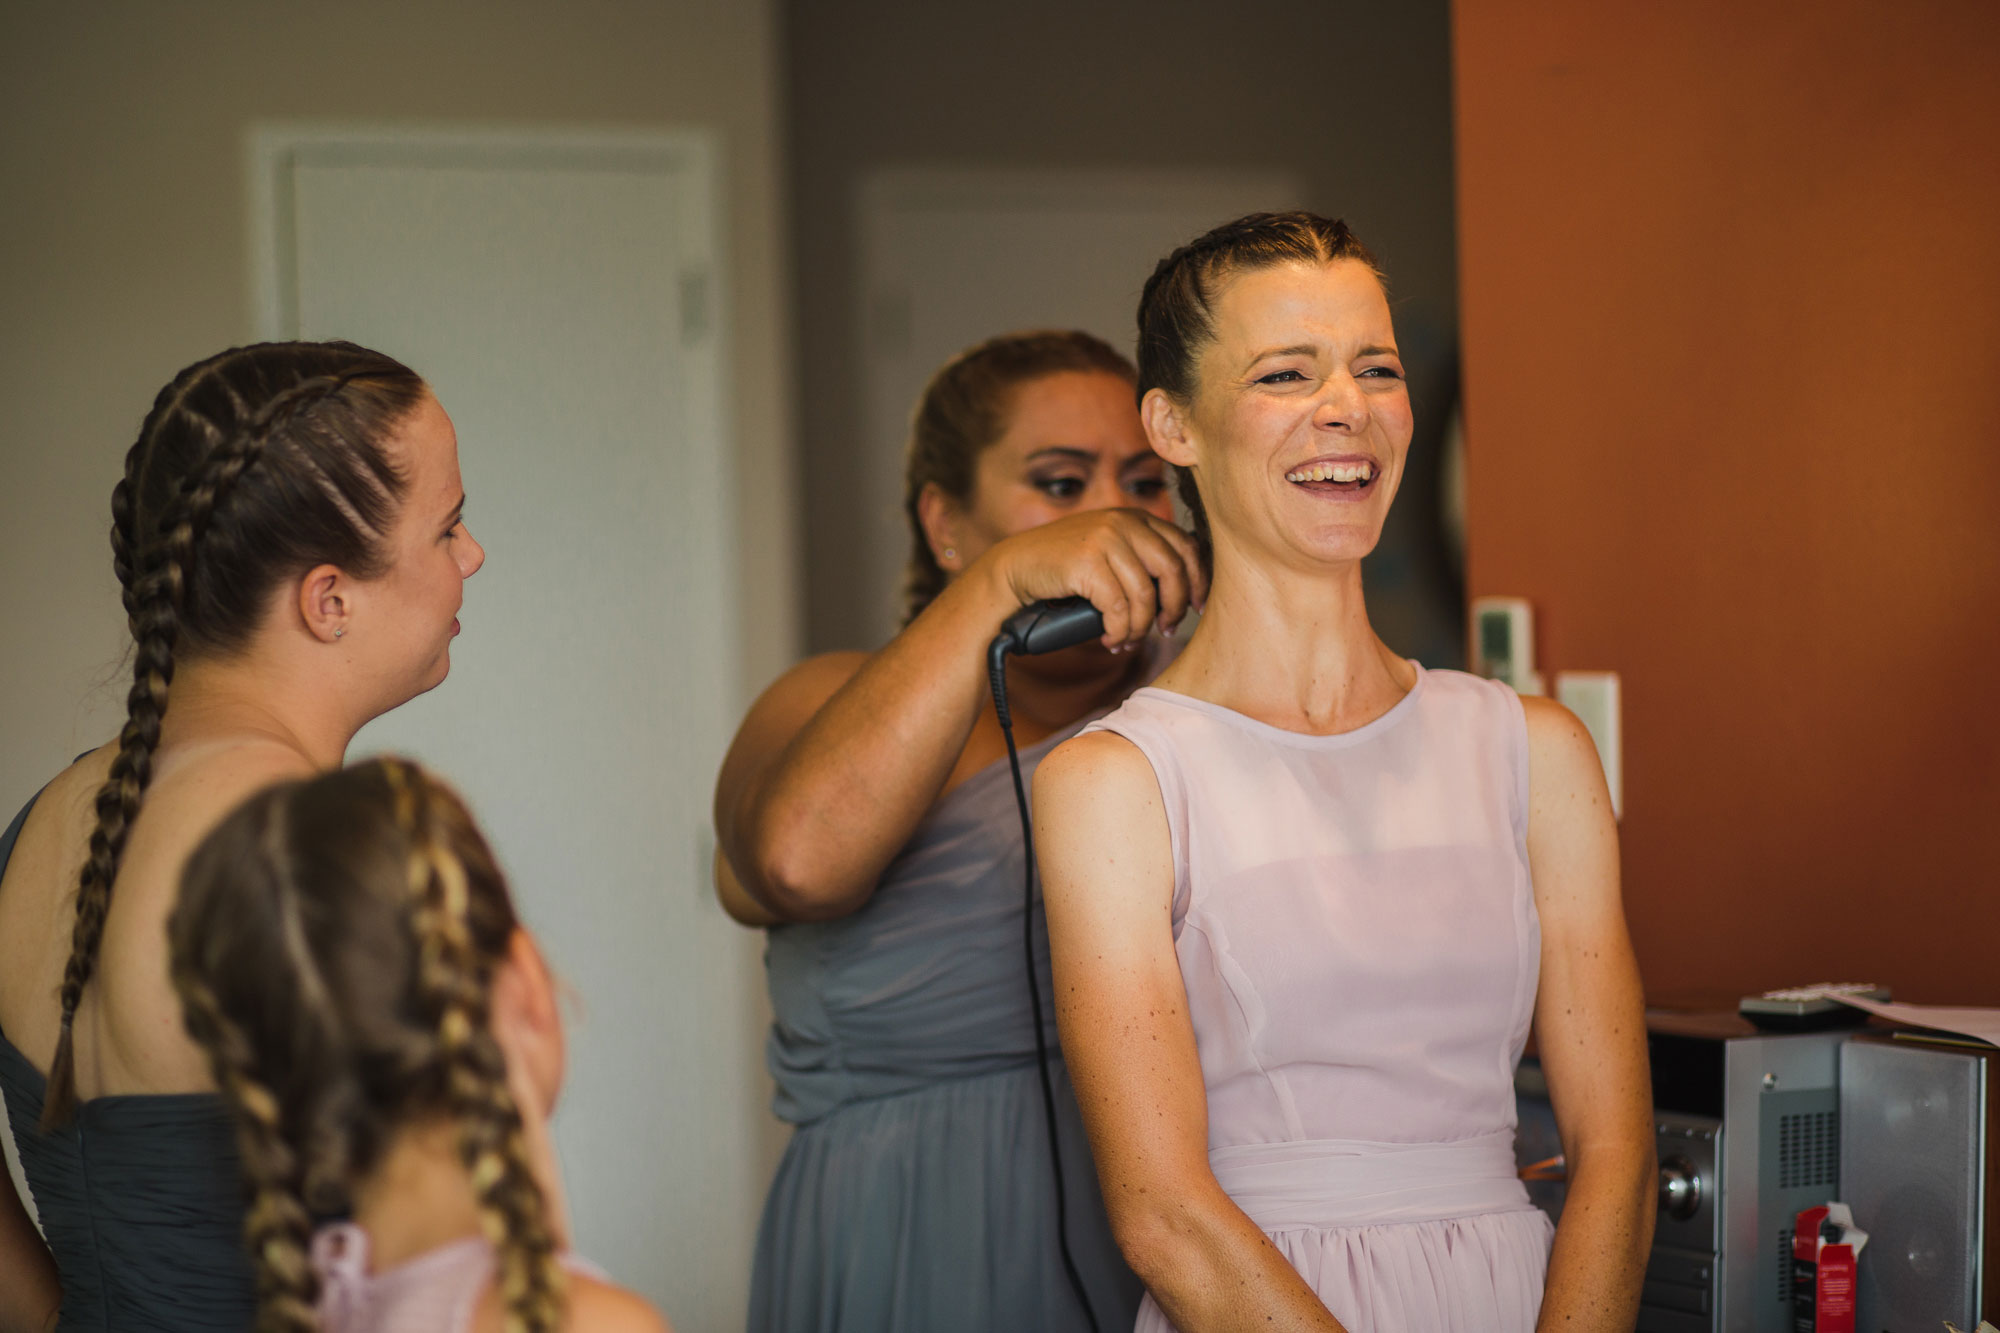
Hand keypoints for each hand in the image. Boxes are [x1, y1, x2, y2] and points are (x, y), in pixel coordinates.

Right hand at [971, 509, 1205, 649]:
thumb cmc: (1064, 568)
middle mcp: (1124, 522)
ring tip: (1128, 640)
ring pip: (1145, 595)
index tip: (1197, 608)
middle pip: (1173, 571)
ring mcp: (1105, 540)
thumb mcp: (1109, 551)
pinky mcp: (1087, 563)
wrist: (1014, 568)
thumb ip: (1141, 558)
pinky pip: (1119, 609)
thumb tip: (1184, 592)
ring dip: (1140, 627)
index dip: (1198, 581)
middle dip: (1174, 608)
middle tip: (1165, 630)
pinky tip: (1111, 640)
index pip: (1186, 547)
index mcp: (1136, 517)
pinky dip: (1119, 631)